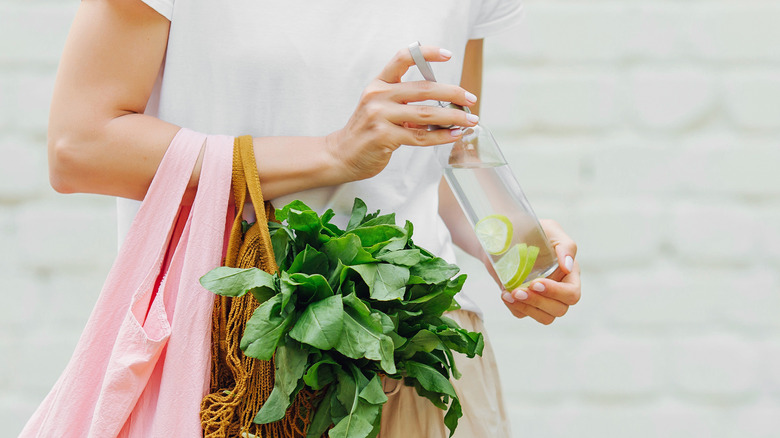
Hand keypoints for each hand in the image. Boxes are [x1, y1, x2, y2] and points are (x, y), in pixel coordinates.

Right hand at [325, 46, 478, 181]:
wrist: (342, 154)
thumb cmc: (367, 131)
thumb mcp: (381, 107)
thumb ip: (406, 102)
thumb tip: (445, 104)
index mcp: (379, 84)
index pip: (403, 58)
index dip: (427, 53)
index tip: (448, 55)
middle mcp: (378, 95)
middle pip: (424, 88)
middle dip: (453, 93)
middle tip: (470, 99)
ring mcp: (379, 116)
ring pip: (426, 113)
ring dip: (453, 117)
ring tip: (469, 120)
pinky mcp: (384, 136)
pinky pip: (420, 136)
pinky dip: (441, 136)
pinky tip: (454, 135)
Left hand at [501, 219, 580, 324]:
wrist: (503, 235)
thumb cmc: (531, 229)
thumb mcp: (550, 229)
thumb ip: (565, 245)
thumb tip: (568, 267)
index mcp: (569, 273)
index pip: (572, 293)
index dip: (556, 292)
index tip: (536, 283)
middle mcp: (558, 288)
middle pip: (560, 309)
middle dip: (539, 302)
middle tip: (518, 290)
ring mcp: (542, 298)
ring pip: (545, 317)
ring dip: (527, 308)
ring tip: (510, 294)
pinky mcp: (525, 302)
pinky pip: (523, 314)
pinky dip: (514, 307)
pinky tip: (504, 293)